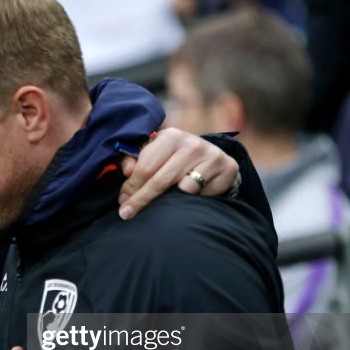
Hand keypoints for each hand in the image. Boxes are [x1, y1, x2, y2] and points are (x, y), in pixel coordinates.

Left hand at [117, 128, 239, 219]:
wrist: (210, 158)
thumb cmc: (172, 159)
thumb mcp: (153, 154)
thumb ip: (133, 160)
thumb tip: (126, 170)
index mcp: (171, 136)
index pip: (145, 166)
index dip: (131, 187)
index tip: (122, 202)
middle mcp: (193, 143)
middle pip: (161, 180)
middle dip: (142, 199)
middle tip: (127, 214)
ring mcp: (212, 155)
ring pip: (184, 190)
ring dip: (170, 201)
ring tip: (166, 202)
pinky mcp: (227, 168)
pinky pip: (203, 196)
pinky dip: (193, 201)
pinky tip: (190, 198)